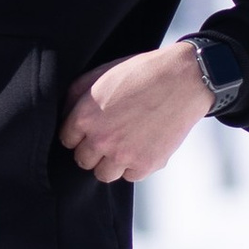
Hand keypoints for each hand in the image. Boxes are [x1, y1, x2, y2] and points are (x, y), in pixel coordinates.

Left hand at [59, 44, 213, 184]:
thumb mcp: (101, 73)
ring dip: (111, 162)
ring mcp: (123, 155)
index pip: (66, 140)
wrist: (182, 80)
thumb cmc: (142, 73)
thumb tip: (65, 113)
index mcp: (85, 117)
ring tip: (125, 144)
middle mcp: (101, 139)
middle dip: (92, 150)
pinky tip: (143, 144)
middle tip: (109, 136)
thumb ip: (76, 95)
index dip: (77, 134)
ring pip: (104, 174)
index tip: (89, 129)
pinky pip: (130, 176)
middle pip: (82, 161)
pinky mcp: (145, 165)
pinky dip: (135, 164)